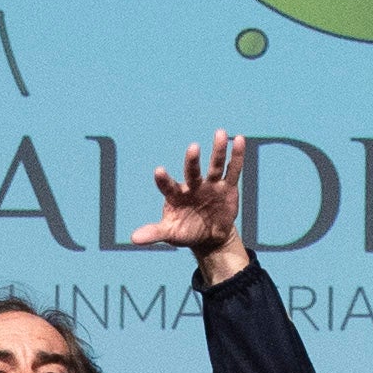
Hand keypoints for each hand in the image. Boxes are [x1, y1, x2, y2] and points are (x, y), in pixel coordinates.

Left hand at [125, 130, 254, 283]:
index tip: (158, 171)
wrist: (210, 237)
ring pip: (215, 165)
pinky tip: (239, 140)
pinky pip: (233, 170)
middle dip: (193, 161)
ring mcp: (211, 185)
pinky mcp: (228, 188)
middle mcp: (193, 186)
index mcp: (176, 195)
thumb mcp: (171, 234)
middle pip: (192, 171)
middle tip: (193, 148)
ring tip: (221, 133)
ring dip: (218, 150)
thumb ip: (154, 232)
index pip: (168, 186)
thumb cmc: (186, 231)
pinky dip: (237, 156)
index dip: (163, 179)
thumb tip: (133, 239)